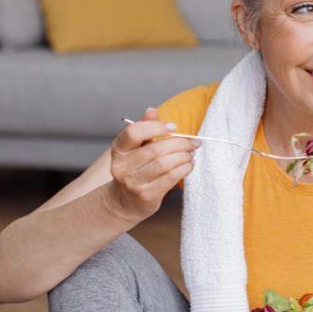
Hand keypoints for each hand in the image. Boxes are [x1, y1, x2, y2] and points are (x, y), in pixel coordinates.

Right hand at [106, 107, 198, 222]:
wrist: (125, 201)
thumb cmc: (135, 168)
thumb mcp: (135, 147)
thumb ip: (144, 128)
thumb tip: (152, 110)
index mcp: (119, 149)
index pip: (134, 133)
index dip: (155, 127)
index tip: (173, 127)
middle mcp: (122, 166)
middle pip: (155, 149)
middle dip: (180, 143)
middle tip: (193, 142)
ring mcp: (133, 182)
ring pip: (164, 164)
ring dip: (183, 157)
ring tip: (191, 154)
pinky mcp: (146, 195)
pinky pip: (170, 178)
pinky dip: (184, 169)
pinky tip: (189, 165)